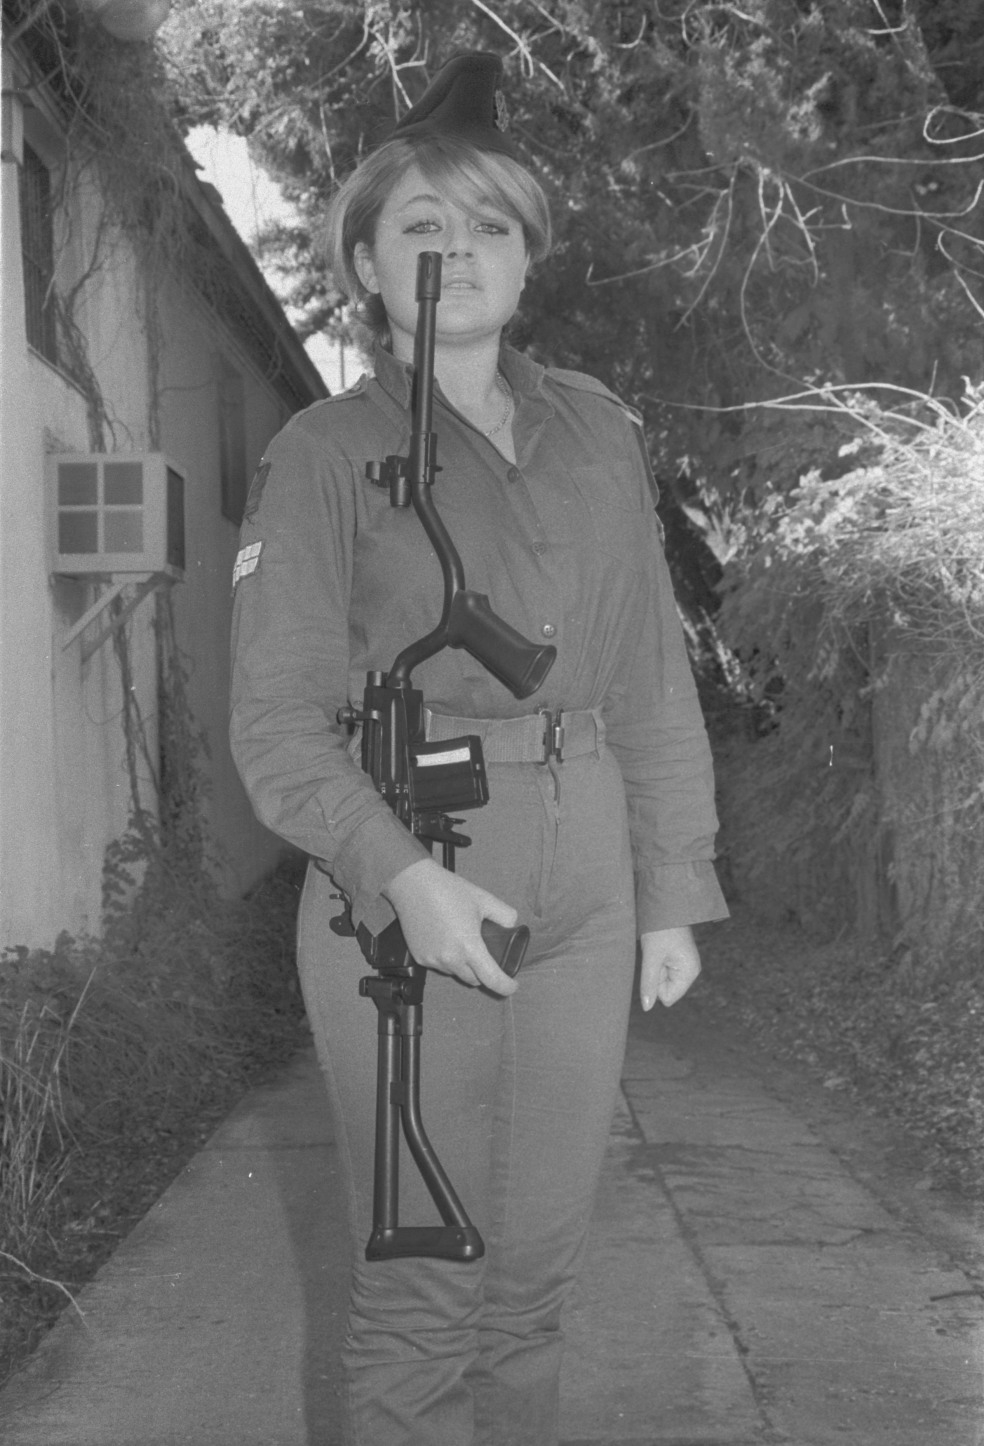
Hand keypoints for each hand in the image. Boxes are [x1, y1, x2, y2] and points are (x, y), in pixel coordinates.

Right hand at [383, 858, 519, 996]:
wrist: (412, 884)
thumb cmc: (447, 890)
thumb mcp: (484, 899)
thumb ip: (505, 915)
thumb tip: (511, 926)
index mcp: (469, 947)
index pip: (492, 979)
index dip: (505, 986)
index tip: (512, 986)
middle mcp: (450, 958)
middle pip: (474, 980)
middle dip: (483, 972)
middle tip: (485, 953)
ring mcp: (432, 960)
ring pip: (456, 972)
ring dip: (463, 964)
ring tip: (461, 940)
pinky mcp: (419, 957)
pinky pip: (439, 965)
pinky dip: (446, 958)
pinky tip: (445, 938)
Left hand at [639, 926, 700, 1008]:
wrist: (666, 906)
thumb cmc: (659, 929)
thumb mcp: (651, 957)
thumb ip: (649, 983)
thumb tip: (647, 1007)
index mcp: (689, 973)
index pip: (667, 997)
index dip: (656, 984)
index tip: (657, 963)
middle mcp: (691, 971)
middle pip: (666, 990)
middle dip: (657, 975)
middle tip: (657, 955)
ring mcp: (686, 965)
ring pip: (664, 980)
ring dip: (656, 968)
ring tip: (659, 950)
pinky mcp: (680, 959)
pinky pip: (664, 971)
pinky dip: (658, 962)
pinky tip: (660, 949)